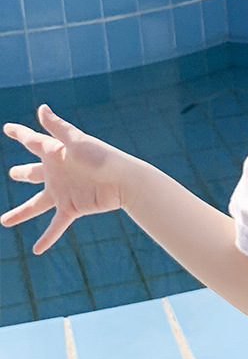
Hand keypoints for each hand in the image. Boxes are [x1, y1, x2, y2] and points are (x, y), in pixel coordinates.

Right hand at [1, 104, 131, 254]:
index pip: (33, 141)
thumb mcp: (76, 141)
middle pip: (34, 173)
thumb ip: (57, 127)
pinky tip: (36, 250)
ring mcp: (63, 192)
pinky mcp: (72, 207)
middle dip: (23, 172)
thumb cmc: (102, 157)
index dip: (20, 134)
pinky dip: (47, 237)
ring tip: (4, 221)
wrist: (124, 181)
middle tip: (12, 172)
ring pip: (36, 204)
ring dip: (20, 213)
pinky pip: (56, 225)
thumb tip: (41, 108)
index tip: (8, 128)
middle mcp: (57, 173)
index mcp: (57, 153)